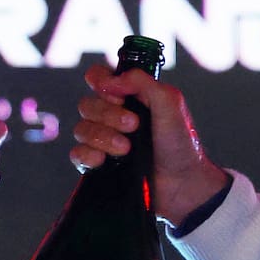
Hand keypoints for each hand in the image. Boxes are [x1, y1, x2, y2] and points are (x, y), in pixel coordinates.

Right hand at [70, 63, 228, 224]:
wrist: (182, 182)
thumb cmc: (181, 143)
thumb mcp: (170, 103)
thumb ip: (143, 82)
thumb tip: (112, 80)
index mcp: (128, 96)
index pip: (98, 77)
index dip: (99, 81)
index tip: (115, 95)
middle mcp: (111, 116)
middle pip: (86, 104)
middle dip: (108, 115)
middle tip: (134, 125)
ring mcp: (102, 140)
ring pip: (80, 129)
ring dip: (103, 137)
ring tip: (126, 149)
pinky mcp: (96, 164)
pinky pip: (76, 153)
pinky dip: (88, 155)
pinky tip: (104, 160)